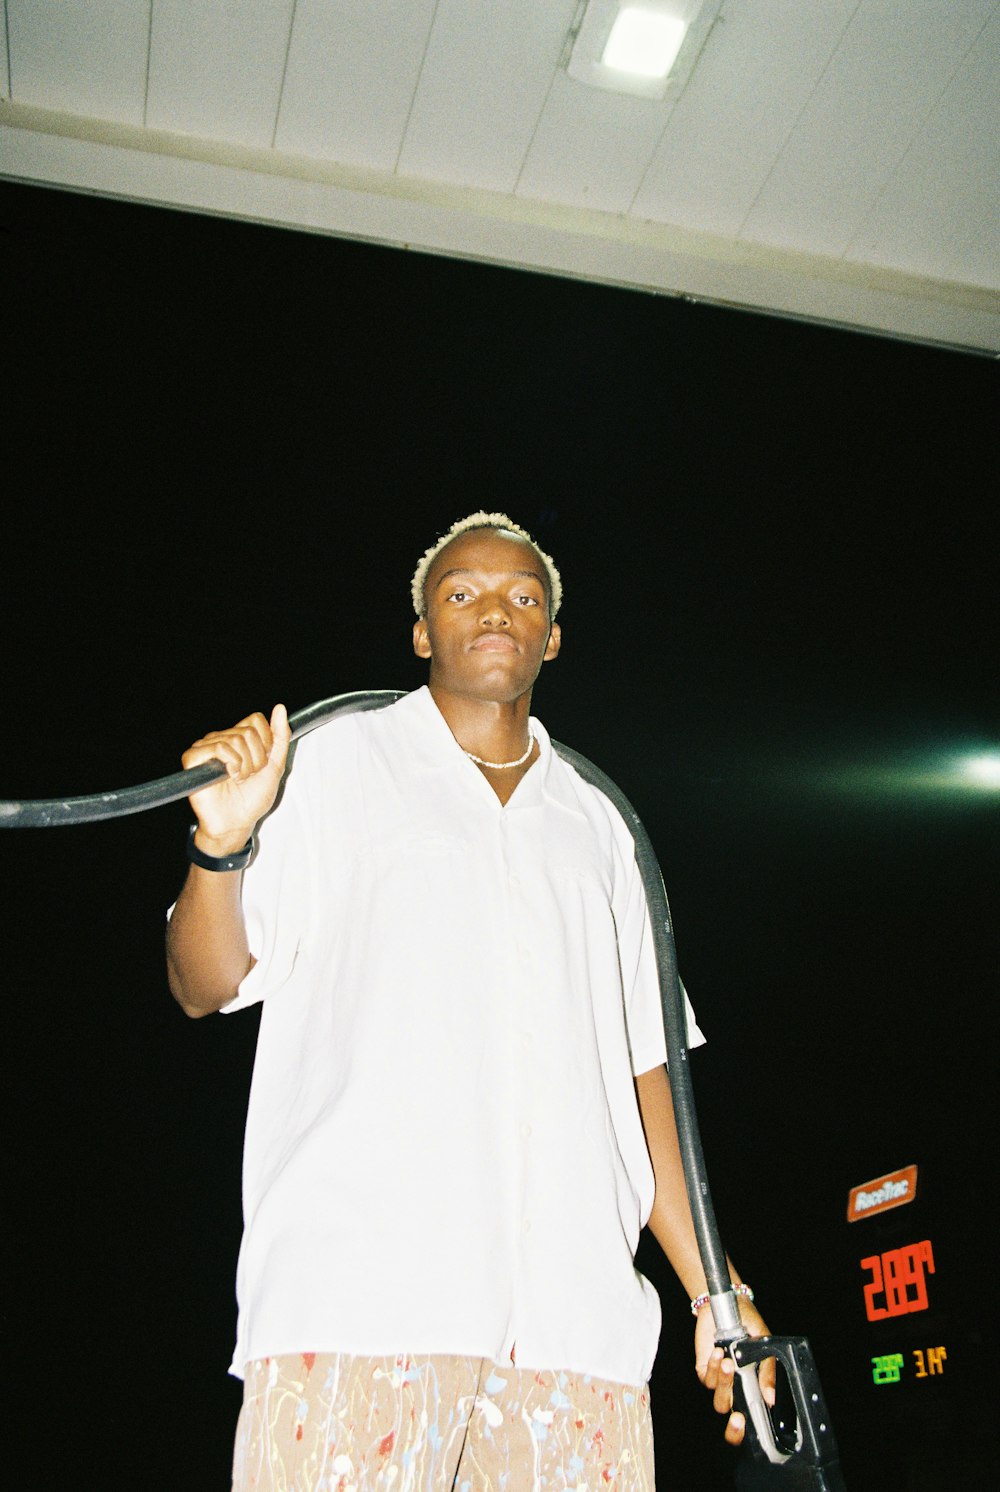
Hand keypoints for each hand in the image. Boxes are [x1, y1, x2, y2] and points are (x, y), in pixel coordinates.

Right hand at [181, 704, 290, 850]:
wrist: (237, 822)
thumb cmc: (253, 798)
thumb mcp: (275, 765)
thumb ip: (280, 737)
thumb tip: (279, 707)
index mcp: (238, 738)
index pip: (256, 719)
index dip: (266, 743)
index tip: (262, 764)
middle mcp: (220, 739)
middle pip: (248, 731)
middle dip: (257, 759)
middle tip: (248, 776)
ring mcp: (206, 747)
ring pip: (235, 739)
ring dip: (245, 765)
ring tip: (238, 779)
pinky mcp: (193, 758)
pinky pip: (219, 747)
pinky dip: (231, 764)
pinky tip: (227, 777)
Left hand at [695, 1297, 774, 1446]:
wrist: (729, 1303)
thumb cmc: (750, 1325)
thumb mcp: (765, 1346)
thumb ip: (768, 1372)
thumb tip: (770, 1398)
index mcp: (751, 1387)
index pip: (748, 1420)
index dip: (745, 1431)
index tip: (748, 1425)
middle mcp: (734, 1388)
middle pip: (730, 1414)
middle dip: (732, 1425)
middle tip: (739, 1417)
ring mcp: (718, 1379)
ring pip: (719, 1398)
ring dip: (724, 1383)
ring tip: (729, 1361)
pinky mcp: (704, 1367)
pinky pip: (706, 1378)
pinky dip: (713, 1366)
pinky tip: (719, 1352)